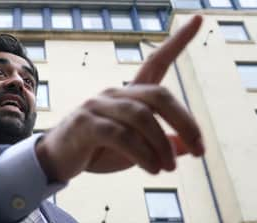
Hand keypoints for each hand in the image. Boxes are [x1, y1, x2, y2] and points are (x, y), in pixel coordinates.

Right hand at [36, 15, 204, 182]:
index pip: (156, 62)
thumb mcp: (135, 151)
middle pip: (159, 96)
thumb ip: (160, 146)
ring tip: (169, 169)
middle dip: (185, 122)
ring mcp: (98, 107)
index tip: (198, 18)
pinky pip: (121, 136)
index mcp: (129, 95)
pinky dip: (142, 154)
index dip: (177, 42)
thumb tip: (188, 148)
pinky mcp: (85, 124)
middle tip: (200, 151)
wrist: (57, 162)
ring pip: (141, 117)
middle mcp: (115, 94)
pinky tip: (152, 169)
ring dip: (161, 146)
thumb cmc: (97, 152)